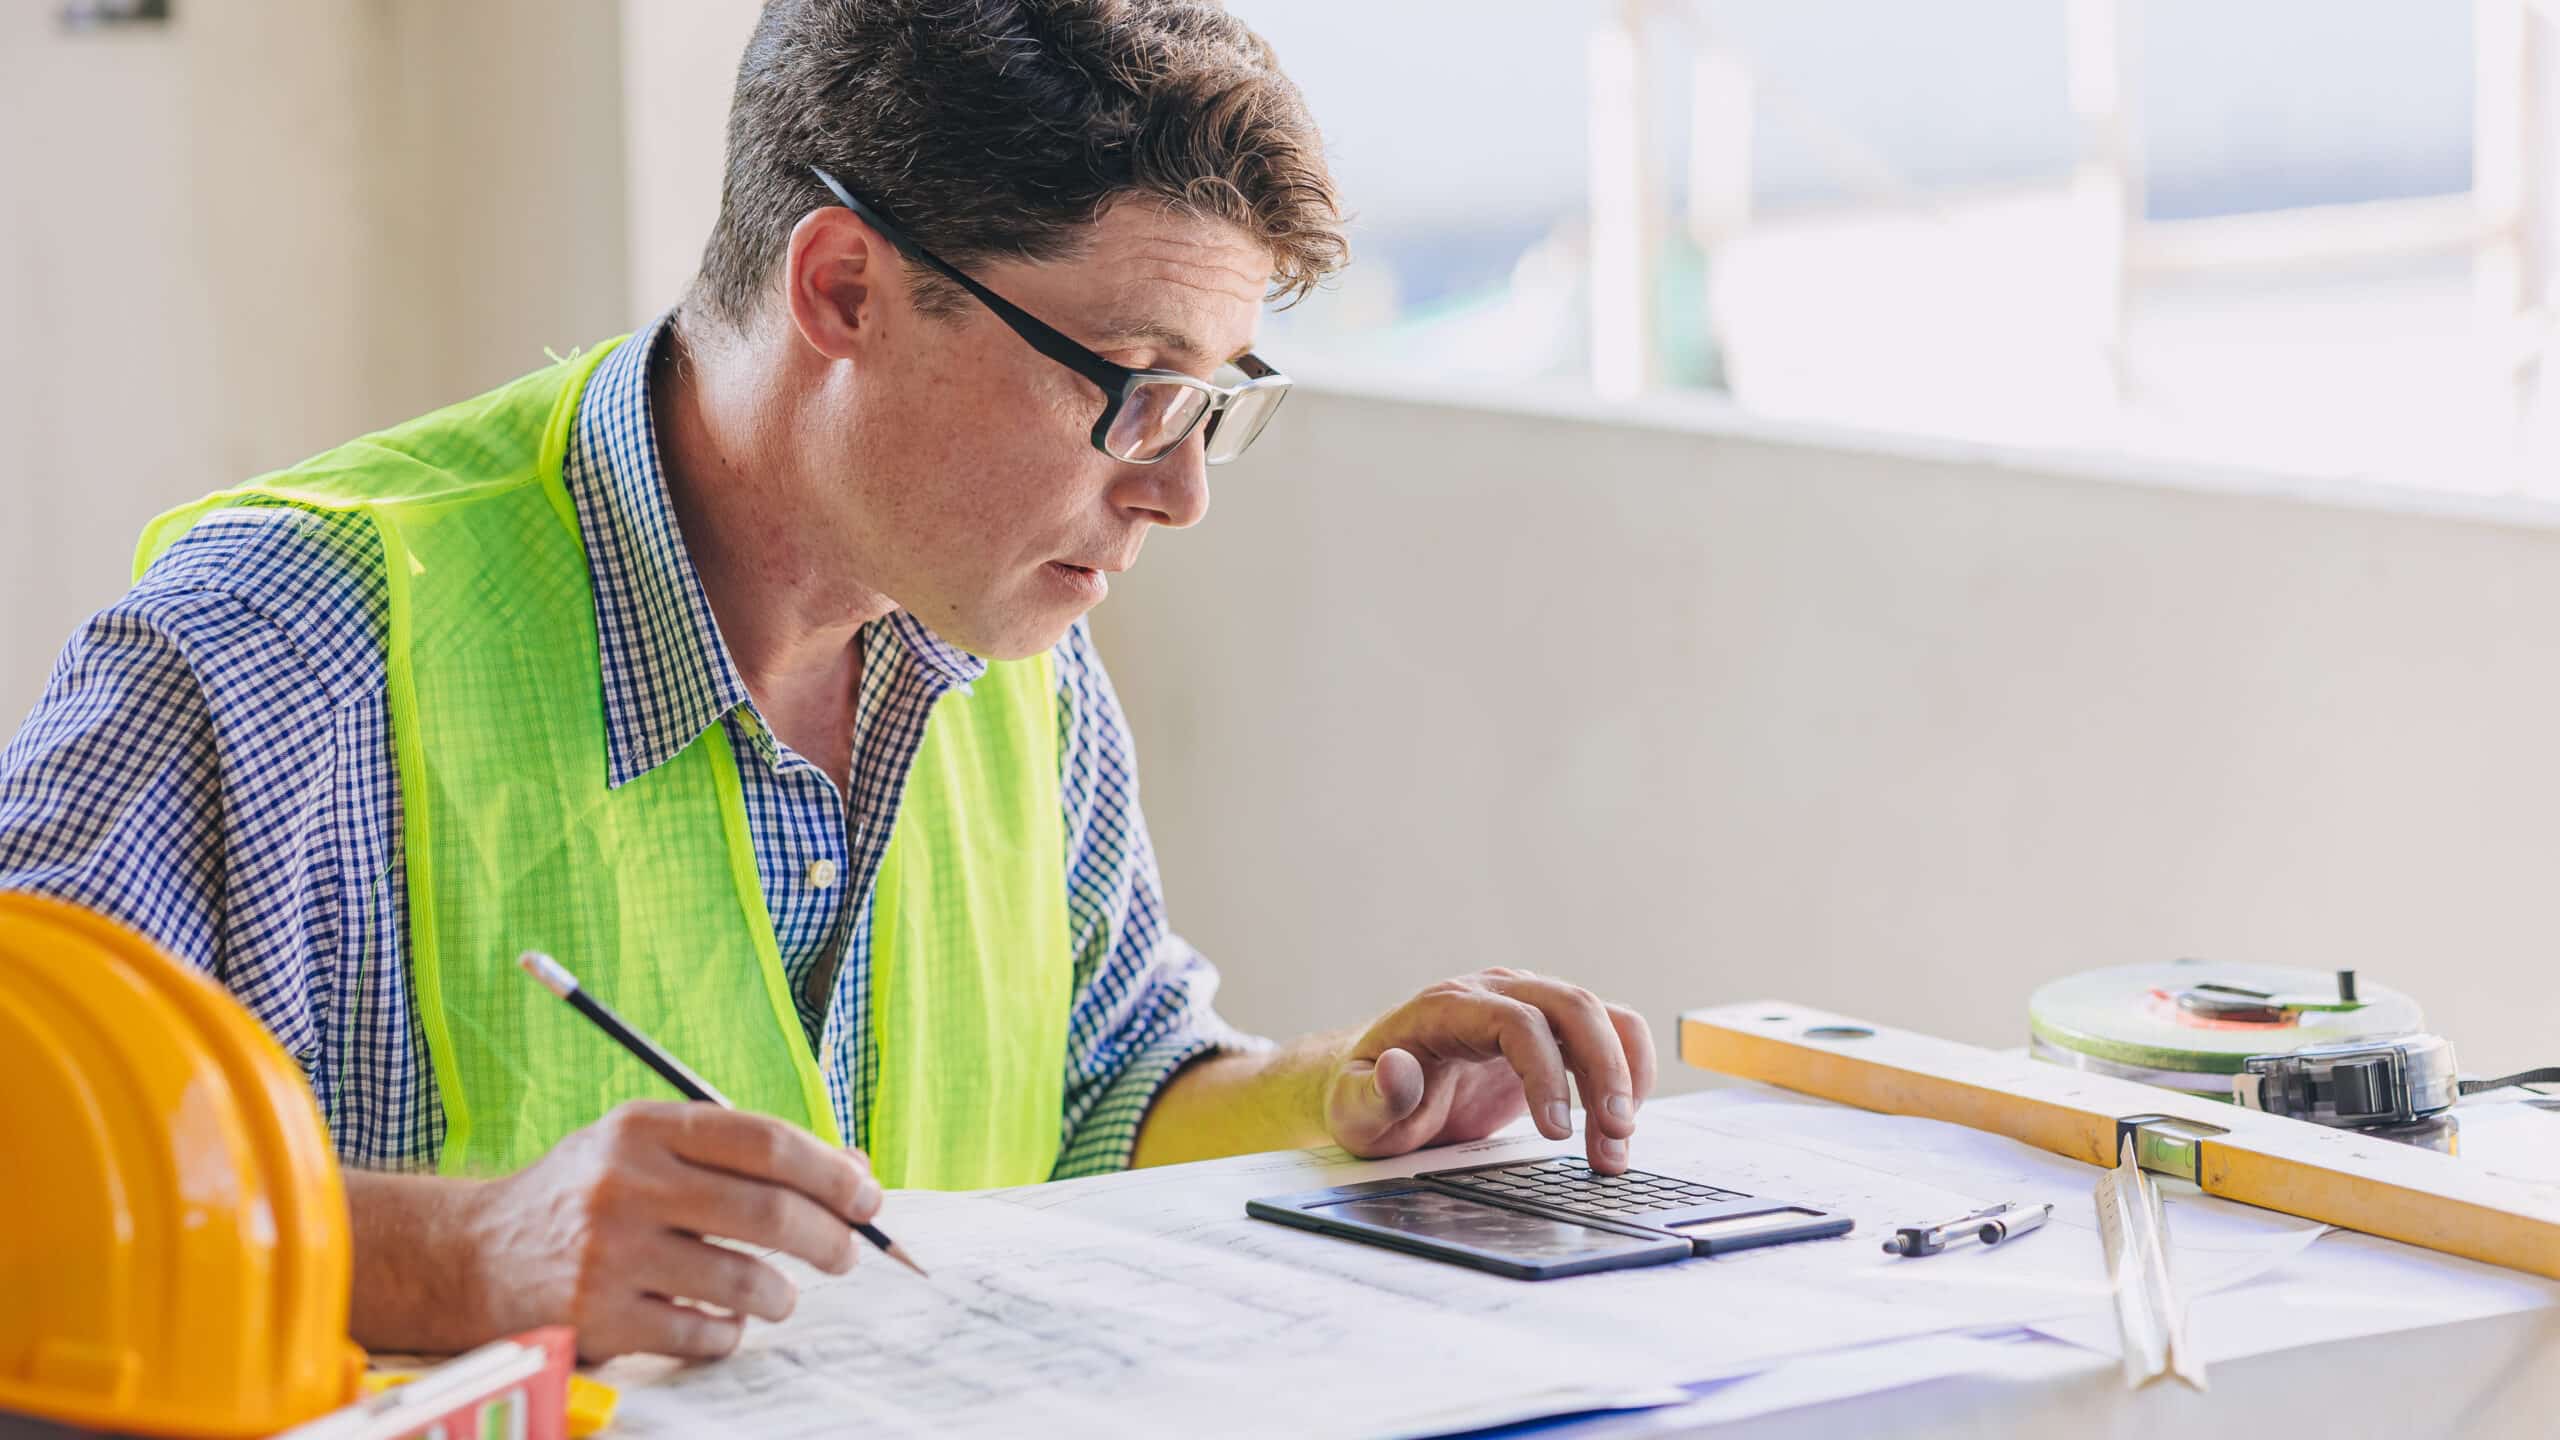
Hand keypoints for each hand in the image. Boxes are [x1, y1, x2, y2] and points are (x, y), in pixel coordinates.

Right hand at [462, 1101, 881, 1360]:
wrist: (474, 1256)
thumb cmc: (589, 1196)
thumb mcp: (651, 1149)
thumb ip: (745, 1154)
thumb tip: (855, 1169)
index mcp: (645, 1127)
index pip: (764, 1141)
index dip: (830, 1172)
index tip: (867, 1196)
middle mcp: (626, 1183)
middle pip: (767, 1212)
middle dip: (828, 1238)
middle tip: (847, 1253)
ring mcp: (610, 1253)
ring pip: (743, 1281)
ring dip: (782, 1294)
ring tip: (780, 1294)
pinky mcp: (599, 1317)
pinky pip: (703, 1334)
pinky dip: (730, 1333)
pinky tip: (724, 1322)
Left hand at [1322, 968, 1655, 1171]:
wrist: (1378, 1086)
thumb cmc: (1365, 1096)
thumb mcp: (1353, 1110)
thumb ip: (1374, 1095)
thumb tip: (1395, 1070)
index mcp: (1447, 1007)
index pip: (1514, 1021)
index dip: (1544, 1072)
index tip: (1556, 1132)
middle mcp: (1495, 993)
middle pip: (1571, 1006)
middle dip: (1604, 1070)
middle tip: (1614, 1136)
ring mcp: (1528, 1006)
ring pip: (1600, 1016)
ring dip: (1623, 1076)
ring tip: (1617, 1145)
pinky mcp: (1550, 1031)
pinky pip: (1608, 1031)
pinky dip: (1627, 1071)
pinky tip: (1619, 1121)